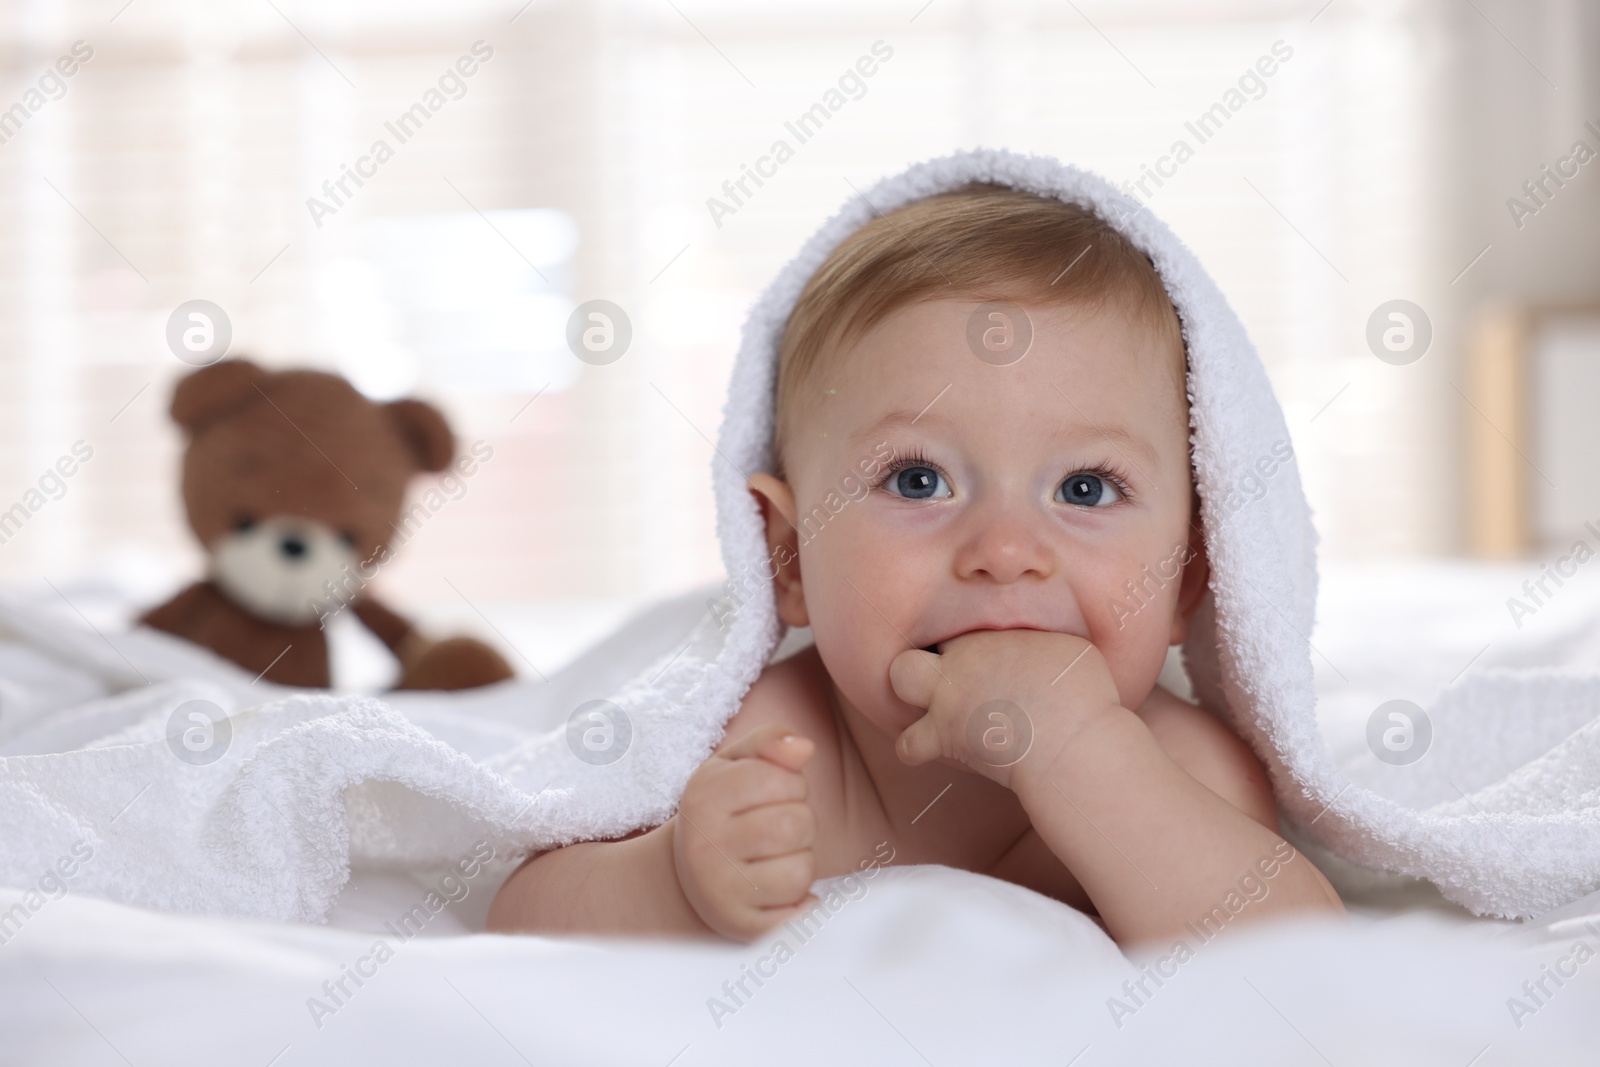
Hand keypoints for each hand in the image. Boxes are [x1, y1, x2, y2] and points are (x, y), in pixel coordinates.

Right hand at [672, 723, 817, 940]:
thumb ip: (768, 743)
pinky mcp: (742, 928)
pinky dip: (801, 899)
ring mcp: (721, 892)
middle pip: (798, 823)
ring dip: (799, 860)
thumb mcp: (732, 767)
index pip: (783, 779)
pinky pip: (801, 910)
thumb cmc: (721, 813)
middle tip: (773, 829)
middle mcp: (705, 847)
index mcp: (703, 799)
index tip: (769, 795)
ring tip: (772, 858)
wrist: (683, 879)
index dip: (789, 784)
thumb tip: (804, 748)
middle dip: (799, 821)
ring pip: (802, 868)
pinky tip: (776, 890)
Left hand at [888, 630, 1121, 791]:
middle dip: (928, 658)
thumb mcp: (1072, 650)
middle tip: (952, 682)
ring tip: (935, 711)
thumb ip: (1045, 645)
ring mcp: (947, 695)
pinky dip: (917, 748)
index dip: (972, 649)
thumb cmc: (1083, 696)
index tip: (990, 668)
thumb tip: (1047, 651)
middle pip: (928, 635)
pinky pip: (907, 745)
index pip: (964, 629)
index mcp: (992, 634)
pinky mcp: (942, 735)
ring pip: (900, 678)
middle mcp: (962, 659)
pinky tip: (937, 749)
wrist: (1070, 740)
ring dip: (912, 695)